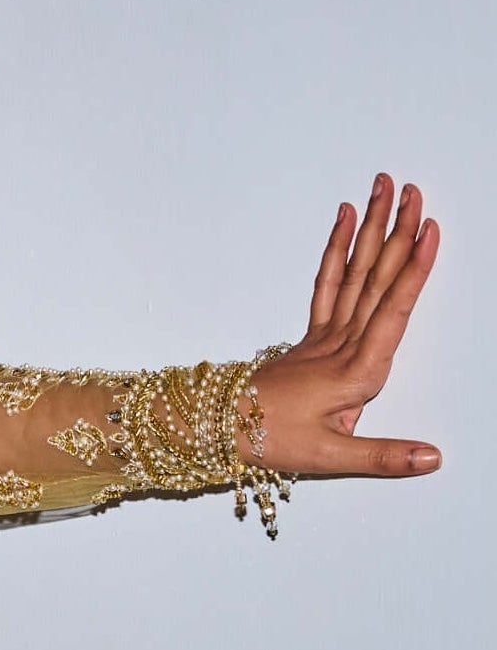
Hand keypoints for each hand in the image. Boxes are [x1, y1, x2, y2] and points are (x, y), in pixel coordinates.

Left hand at [251, 173, 440, 479]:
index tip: (429, 230)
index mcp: (355, 372)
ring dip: (373, 231)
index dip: (413, 270)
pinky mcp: (312, 338)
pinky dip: (338, 250)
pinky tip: (345, 221)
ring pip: (356, 274)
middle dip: (398, 233)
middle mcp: (342, 346)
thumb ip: (384, 456)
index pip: (391, 310)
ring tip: (385, 191)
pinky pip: (328, 284)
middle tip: (414, 191)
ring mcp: (325, 338)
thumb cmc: (270, 441)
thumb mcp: (330, 457)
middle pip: (375, 279)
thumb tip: (433, 458)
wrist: (216, 430)